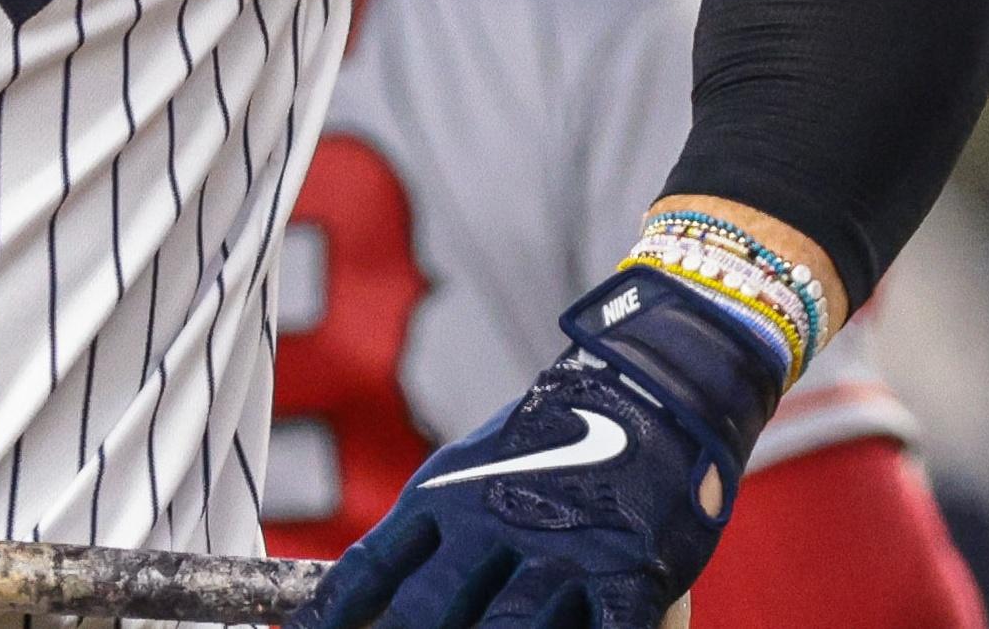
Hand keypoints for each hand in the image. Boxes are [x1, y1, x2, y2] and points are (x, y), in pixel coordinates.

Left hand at [289, 272, 784, 628]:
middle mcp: (495, 524)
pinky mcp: (632, 571)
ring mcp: (565, 551)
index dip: (334, 614)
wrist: (653, 382)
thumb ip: (433, 531)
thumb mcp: (476, 465)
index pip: (374, 568)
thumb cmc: (554, 436)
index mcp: (447, 496)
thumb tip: (371, 600)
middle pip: (431, 613)